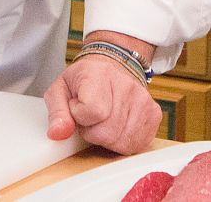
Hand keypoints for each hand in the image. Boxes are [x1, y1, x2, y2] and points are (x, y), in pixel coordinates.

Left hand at [43, 55, 160, 154]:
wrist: (113, 65)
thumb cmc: (84, 80)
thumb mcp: (60, 90)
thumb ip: (57, 113)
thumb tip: (58, 133)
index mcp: (98, 74)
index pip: (92, 111)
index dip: (79, 117)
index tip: (78, 107)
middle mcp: (125, 85)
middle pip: (107, 132)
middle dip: (93, 132)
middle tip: (90, 118)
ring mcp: (143, 100)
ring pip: (122, 141)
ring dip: (108, 138)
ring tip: (104, 120)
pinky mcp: (154, 113)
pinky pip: (137, 144)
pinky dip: (123, 141)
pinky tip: (118, 126)